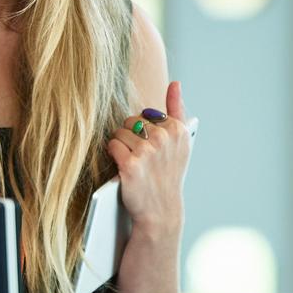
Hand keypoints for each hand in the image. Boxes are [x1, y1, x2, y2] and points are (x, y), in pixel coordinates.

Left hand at [106, 81, 193, 236]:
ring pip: (119, 132)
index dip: (144, 131)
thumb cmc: (169, 173)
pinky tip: (123, 166)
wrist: (161, 209)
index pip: (147, 114)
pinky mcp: (130, 164)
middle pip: (131, 121)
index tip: (153, 148)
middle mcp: (165, 138)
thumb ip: (177, 110)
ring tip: (133, 162)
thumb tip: (175, 83)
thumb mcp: (181, 142)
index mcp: (178, 129)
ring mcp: (148, 151)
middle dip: (131, 136)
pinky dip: (113, 155)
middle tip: (141, 157)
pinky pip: (112, 145)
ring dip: (121, 146)